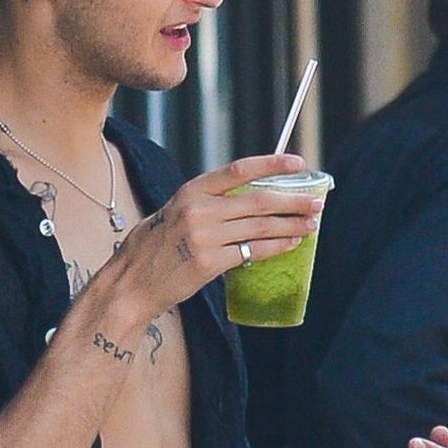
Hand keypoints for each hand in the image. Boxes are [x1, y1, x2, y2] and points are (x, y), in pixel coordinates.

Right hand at [103, 154, 323, 320]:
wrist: (130, 284)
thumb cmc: (151, 250)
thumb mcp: (172, 214)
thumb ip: (203, 205)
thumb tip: (240, 202)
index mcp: (190, 192)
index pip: (238, 170)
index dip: (271, 164)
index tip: (297, 163)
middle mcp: (198, 210)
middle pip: (257, 201)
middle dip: (292, 200)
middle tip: (317, 201)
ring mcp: (204, 237)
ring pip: (259, 227)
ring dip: (291, 225)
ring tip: (312, 224)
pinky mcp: (208, 263)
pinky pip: (252, 253)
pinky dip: (276, 248)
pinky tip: (292, 244)